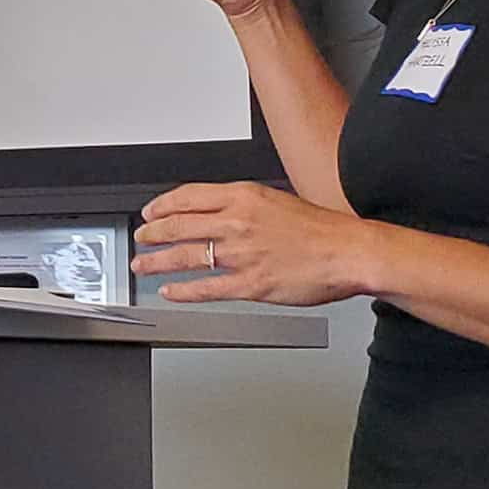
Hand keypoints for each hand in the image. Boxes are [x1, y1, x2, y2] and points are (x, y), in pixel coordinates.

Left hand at [131, 180, 372, 305]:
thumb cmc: (319, 229)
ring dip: (157, 262)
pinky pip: (206, 288)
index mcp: (243, 196)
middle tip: (140, 239)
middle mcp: (236, 223)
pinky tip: (170, 292)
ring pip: (185, 257)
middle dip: (152, 234)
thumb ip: (241, 206)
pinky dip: (183, 291)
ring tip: (143, 266)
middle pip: (178, 226)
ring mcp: (241, 255)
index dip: (162, 206)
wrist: (348, 251)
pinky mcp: (250, 284)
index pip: (187, 197)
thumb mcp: (274, 200)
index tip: (150, 213)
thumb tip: (214, 213)